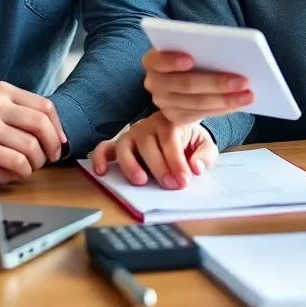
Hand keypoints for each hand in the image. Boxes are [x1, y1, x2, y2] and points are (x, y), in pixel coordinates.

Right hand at [0, 81, 67, 184]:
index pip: (45, 106)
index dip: (58, 127)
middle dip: (51, 145)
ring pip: (31, 146)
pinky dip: (24, 171)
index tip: (60, 142)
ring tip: (29, 165)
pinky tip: (17, 172)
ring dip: (36, 162)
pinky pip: (18, 162)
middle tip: (50, 157)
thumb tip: (59, 137)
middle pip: (40, 124)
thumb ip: (24, 115)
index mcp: (1, 90)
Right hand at [89, 112, 217, 188]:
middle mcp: (148, 125)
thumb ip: (205, 156)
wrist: (180, 131)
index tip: (184, 180)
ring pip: (124, 146)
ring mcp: (132, 134)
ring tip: (140, 181)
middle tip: (170, 186)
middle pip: (148, 143)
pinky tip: (102, 172)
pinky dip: (100, 158)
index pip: (170, 139)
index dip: (176, 160)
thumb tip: (196, 168)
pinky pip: (105, 148)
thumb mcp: (204, 145)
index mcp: (170, 121)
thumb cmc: (190, 141)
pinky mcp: (120, 144)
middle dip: (159, 167)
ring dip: (130, 165)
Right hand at [141, 47, 253, 125]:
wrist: (178, 82)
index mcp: (152, 61)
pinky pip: (202, 114)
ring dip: (226, 100)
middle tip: (243, 80)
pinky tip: (240, 103)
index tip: (190, 58)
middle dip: (216, 83)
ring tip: (248, 94)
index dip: (171, 60)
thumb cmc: (189, 57)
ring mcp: (164, 104)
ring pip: (197, 103)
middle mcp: (154, 84)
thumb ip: (197, 48)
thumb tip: (224, 49)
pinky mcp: (176, 118)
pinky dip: (223, 108)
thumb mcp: (187, 48)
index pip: (157, 60)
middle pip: (185, 84)